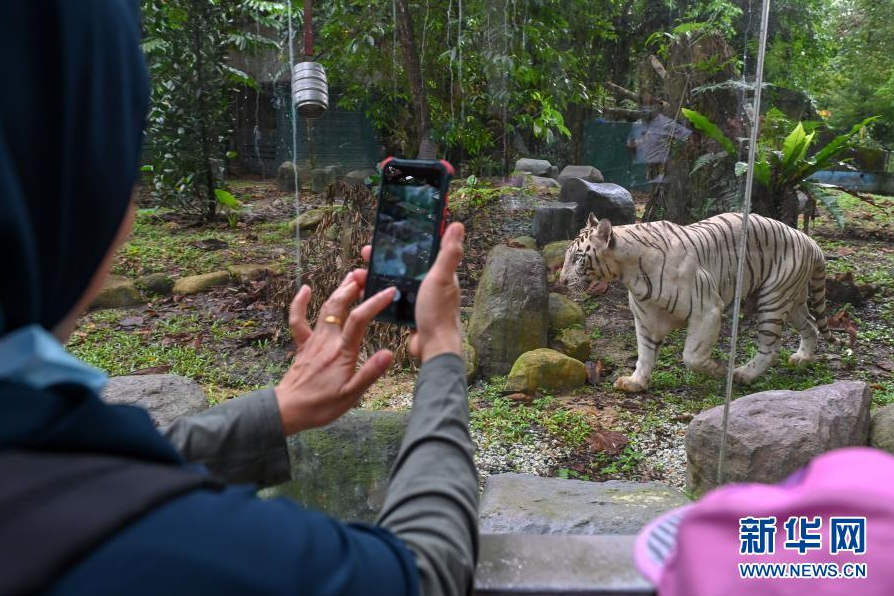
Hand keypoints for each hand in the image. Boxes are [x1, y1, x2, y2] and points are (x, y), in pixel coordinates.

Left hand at [275, 271, 395, 434]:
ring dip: (338, 291)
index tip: (389, 291)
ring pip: (325, 309)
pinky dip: (300, 303)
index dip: (375, 302)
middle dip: (353, 287)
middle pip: (340, 306)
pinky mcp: (303, 345)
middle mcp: (327, 341)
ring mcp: (313, 341)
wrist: (289, 410)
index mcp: (342, 352)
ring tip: (350, 277)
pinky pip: (298, 320)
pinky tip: (305, 289)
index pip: (360, 320)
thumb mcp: (351, 395)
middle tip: (366, 275)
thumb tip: (389, 353)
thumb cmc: (321, 405)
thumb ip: (370, 373)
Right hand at [360, 222, 464, 362]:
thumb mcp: (442, 277)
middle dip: (384, 259)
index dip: (404, 242)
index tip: (385, 236)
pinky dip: (380, 294)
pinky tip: (367, 292)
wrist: (433, 347)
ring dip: (378, 276)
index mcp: (440, 273)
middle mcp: (431, 284)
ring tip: (359, 274)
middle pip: (404, 265)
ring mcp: (420, 299)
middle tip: (365, 255)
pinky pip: (393, 299)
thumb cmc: (439, 312)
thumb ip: (449, 253)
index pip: (421, 251)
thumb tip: (457, 225)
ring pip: (396, 282)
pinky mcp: (411, 312)